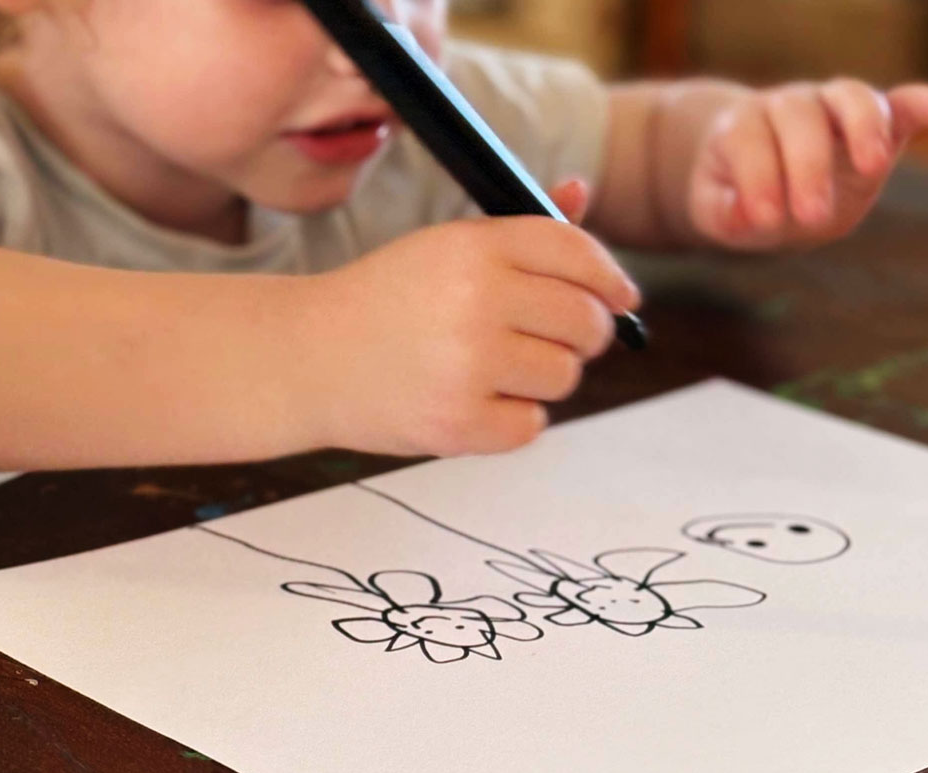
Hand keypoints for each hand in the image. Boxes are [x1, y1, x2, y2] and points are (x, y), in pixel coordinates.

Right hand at [290, 180, 638, 456]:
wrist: (307, 357)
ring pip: (564, 376)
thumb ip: (517, 228)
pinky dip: (511, 418)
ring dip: (542, 377)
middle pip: (586, 322)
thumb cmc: (383, 301)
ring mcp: (468, 366)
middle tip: (560, 340)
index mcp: (474, 248)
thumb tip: (578, 193)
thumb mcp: (443, 247)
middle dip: (585, 333)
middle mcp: (476, 302)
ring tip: (495, 368)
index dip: (610, 278)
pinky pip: (531, 424)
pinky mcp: (458, 423)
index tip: (620, 297)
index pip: (577, 254)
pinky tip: (472, 399)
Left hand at [688, 80, 927, 248]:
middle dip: (807, 165)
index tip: (762, 219)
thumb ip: (726, 214)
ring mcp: (836, 110)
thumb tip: (747, 216)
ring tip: (872, 167)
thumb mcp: (719, 212)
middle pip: (801, 115)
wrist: (764, 178)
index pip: (750, 139)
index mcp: (744, 125)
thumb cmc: (738, 197)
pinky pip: (908, 104)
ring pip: (852, 97)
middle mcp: (791, 106)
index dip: (756, 177)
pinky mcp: (879, 124)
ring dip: (864, 127)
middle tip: (810, 215)